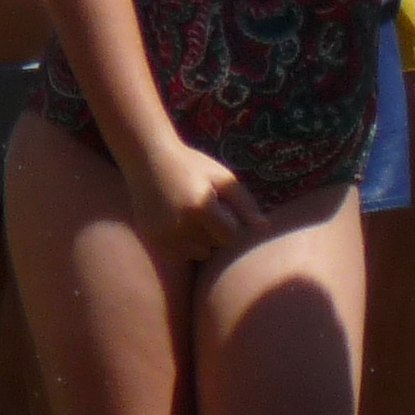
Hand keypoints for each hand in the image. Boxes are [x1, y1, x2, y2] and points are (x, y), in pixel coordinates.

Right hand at [122, 140, 264, 262]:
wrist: (149, 159)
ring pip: (197, 253)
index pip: (229, 236)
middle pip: (214, 246)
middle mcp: (179, 225)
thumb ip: (245, 203)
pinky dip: (184, 244)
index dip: (230, 222)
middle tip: (204, 208)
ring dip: (200, 240)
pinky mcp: (152, 239)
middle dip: (215, 231)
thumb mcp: (222, 177)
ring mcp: (163, 235)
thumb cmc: (192, 165)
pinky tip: (180, 223)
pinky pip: (179, 254)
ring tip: (192, 216)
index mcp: (200, 208)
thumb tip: (264, 228)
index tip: (222, 206)